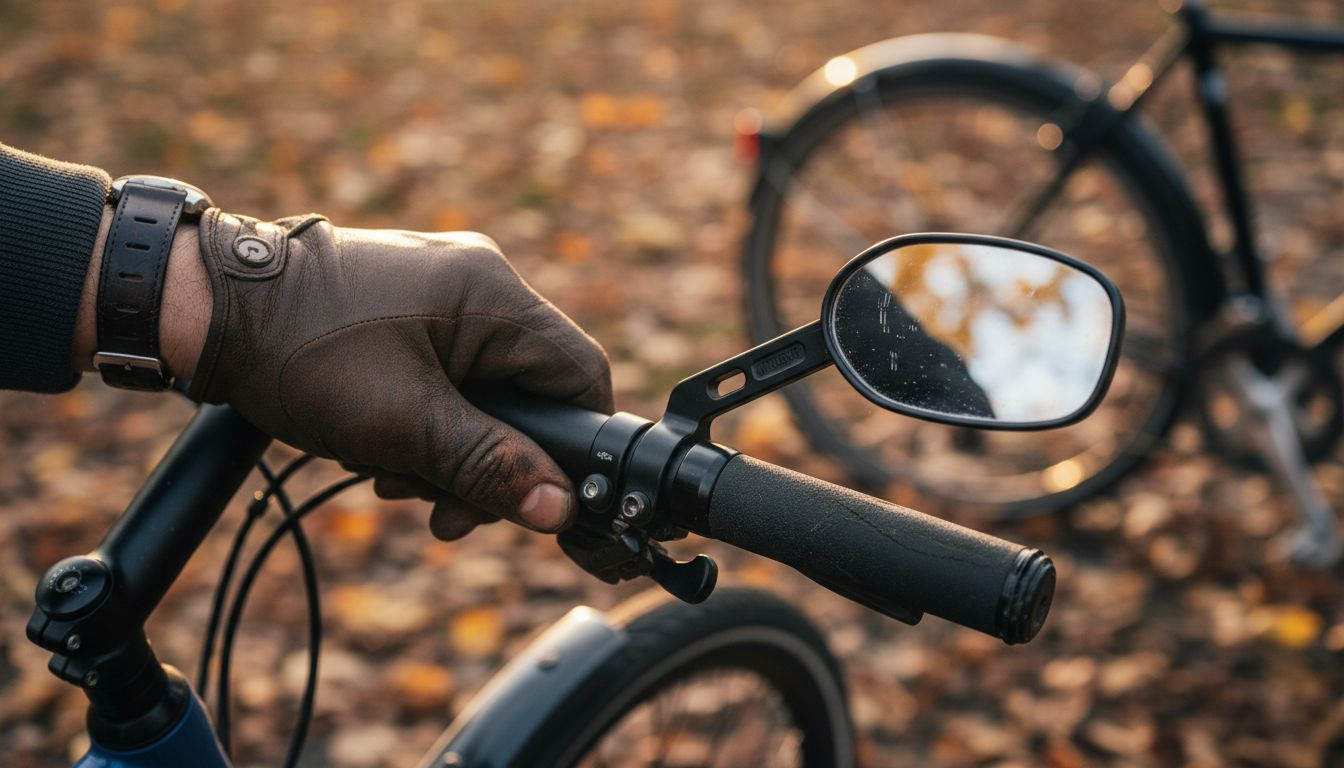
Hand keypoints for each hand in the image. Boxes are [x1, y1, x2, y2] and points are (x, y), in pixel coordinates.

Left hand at [186, 210, 611, 538]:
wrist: (205, 306)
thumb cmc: (300, 353)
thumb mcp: (404, 425)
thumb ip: (490, 466)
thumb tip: (560, 508)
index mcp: (493, 295)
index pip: (580, 374)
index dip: (570, 445)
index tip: (536, 497)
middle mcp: (478, 281)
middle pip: (529, 392)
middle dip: (492, 461)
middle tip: (445, 508)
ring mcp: (441, 291)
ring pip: (485, 392)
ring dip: (450, 449)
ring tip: (392, 475)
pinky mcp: (407, 306)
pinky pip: (447, 375)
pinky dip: (426, 421)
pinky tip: (380, 450)